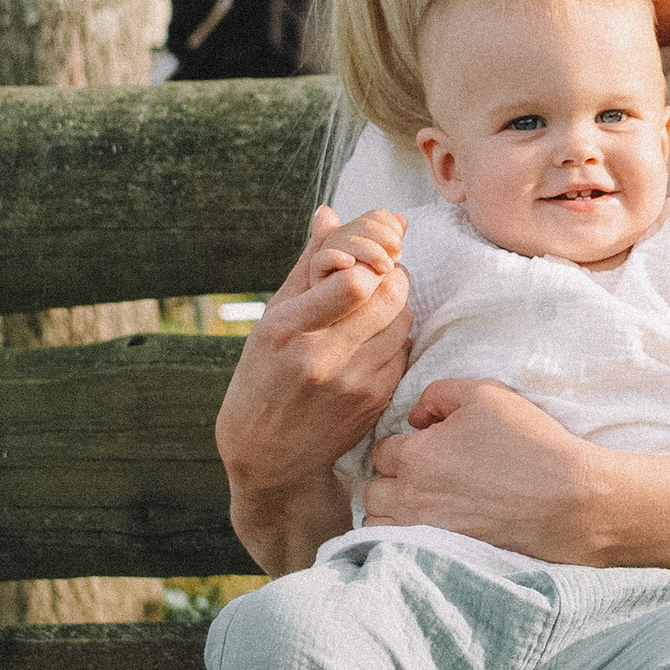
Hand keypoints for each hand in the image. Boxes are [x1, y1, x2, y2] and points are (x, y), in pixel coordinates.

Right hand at [215, 203, 414, 569]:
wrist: (269, 456)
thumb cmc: (264, 378)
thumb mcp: (271, 320)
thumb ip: (306, 266)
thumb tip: (330, 213)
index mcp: (287, 329)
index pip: (352, 280)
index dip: (369, 260)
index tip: (364, 260)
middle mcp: (321, 357)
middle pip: (389, 295)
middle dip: (390, 275)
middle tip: (379, 273)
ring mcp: (354, 382)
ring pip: (403, 320)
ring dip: (396, 304)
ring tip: (373, 308)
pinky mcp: (377, 400)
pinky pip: (405, 350)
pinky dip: (397, 337)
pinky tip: (374, 342)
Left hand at [364, 373, 614, 563]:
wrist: (569, 499)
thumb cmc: (530, 443)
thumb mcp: (486, 394)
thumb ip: (439, 395)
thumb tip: (416, 417)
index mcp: (416, 455)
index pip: (381, 452)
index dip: (403, 447)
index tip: (424, 451)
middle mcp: (412, 496)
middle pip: (373, 492)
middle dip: (390, 483)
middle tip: (421, 479)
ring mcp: (425, 531)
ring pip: (379, 525)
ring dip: (392, 514)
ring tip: (421, 506)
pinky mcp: (442, 556)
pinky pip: (399, 552)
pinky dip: (404, 541)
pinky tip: (429, 530)